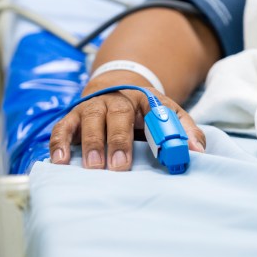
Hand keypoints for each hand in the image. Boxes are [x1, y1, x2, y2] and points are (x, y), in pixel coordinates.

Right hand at [48, 72, 205, 170]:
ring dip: (91, 143)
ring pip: (90, 119)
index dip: (156, 126)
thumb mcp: (168, 114)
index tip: (162, 146)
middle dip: (118, 141)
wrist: (115, 89)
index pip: (152, 109)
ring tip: (93, 167)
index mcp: (143, 98)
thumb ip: (184, 130)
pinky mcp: (72, 117)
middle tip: (119, 167)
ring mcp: (91, 107)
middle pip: (117, 115)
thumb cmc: (144, 112)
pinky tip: (60, 161)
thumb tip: (197, 151)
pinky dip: (59, 143)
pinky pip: (63, 127)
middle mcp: (115, 99)